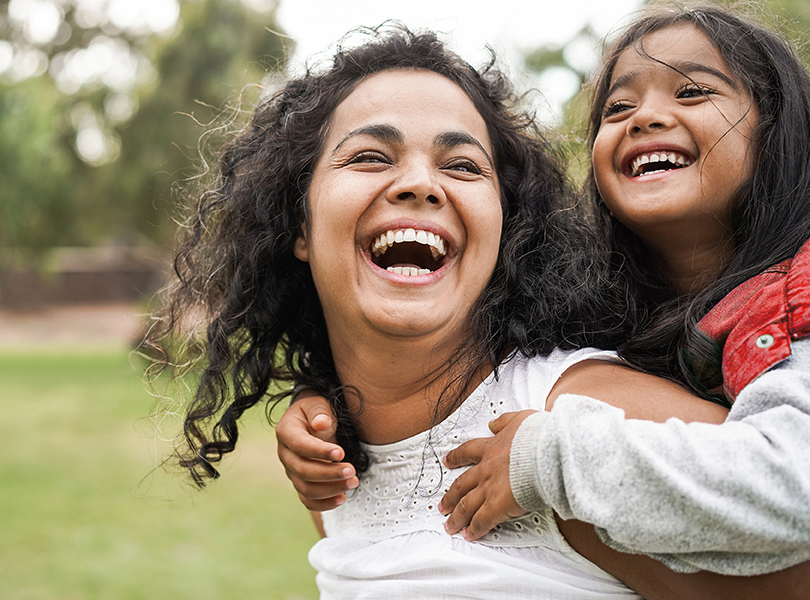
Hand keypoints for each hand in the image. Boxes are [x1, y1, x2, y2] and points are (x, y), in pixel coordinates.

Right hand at [276, 391, 358, 510]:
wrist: (313, 420)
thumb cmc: (317, 411)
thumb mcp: (317, 403)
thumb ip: (319, 412)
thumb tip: (321, 424)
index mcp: (286, 431)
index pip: (299, 445)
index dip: (319, 451)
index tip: (341, 453)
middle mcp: (285, 454)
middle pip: (302, 470)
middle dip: (328, 473)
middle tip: (352, 471)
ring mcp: (291, 471)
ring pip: (306, 488)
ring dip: (330, 489)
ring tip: (353, 482)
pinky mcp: (301, 483)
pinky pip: (308, 500)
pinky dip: (324, 503)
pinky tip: (342, 498)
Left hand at [439, 410, 535, 540]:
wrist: (546, 452)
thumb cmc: (538, 436)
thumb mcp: (520, 419)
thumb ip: (504, 421)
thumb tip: (493, 423)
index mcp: (492, 448)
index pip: (468, 452)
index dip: (456, 457)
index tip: (448, 461)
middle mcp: (486, 469)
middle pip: (461, 484)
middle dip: (450, 496)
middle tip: (442, 504)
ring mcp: (489, 488)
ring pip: (466, 505)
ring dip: (457, 517)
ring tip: (450, 525)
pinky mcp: (497, 506)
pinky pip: (481, 521)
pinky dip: (474, 529)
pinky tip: (470, 535)